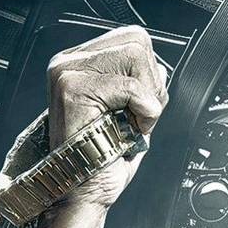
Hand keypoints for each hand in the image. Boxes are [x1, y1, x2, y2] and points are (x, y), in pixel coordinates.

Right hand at [45, 25, 167, 212]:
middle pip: (137, 41)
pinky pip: (131, 87)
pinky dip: (143, 111)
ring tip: (131, 122)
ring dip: (147, 96)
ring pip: (135, 57)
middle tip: (140, 114)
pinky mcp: (72, 88)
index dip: (150, 71)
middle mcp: (69, 62)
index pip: (133, 38)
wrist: (87, 189)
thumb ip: (142, 83)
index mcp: (81, 63)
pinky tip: (129, 128)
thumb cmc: (109, 156)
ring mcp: (67, 72)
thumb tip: (159, 68)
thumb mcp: (132, 110)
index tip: (142, 103)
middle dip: (152, 81)